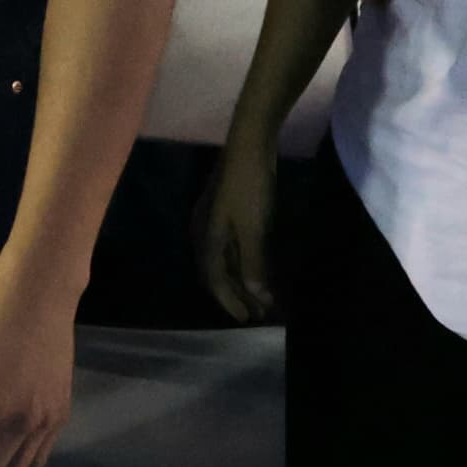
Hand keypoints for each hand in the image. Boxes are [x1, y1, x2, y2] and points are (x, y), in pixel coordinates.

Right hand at [198, 125, 280, 321]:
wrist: (249, 147)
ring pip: (226, 260)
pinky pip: (234, 248)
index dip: (229, 300)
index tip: (246, 320)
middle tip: (256, 314)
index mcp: (206, 236)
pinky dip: (245, 264)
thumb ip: (253, 264)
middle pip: (217, 271)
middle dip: (235, 294)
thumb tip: (258, 298)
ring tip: (261, 299)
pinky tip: (259, 270)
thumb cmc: (249, 188)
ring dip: (242, 280)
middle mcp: (206, 231)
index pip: (214, 278)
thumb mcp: (253, 229)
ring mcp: (217, 221)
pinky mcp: (230, 213)